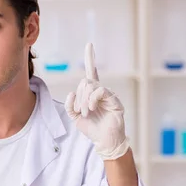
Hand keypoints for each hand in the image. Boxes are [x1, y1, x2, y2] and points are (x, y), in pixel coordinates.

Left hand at [65, 43, 128, 159]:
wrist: (104, 141)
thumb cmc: (92, 128)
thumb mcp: (76, 117)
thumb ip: (71, 105)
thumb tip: (71, 93)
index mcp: (92, 93)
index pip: (92, 72)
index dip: (91, 58)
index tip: (89, 45)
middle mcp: (101, 91)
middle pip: (85, 82)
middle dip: (79, 97)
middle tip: (81, 111)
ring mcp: (108, 95)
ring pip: (90, 86)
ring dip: (84, 100)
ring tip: (86, 112)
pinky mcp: (115, 101)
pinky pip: (100, 91)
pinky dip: (92, 99)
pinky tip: (91, 108)